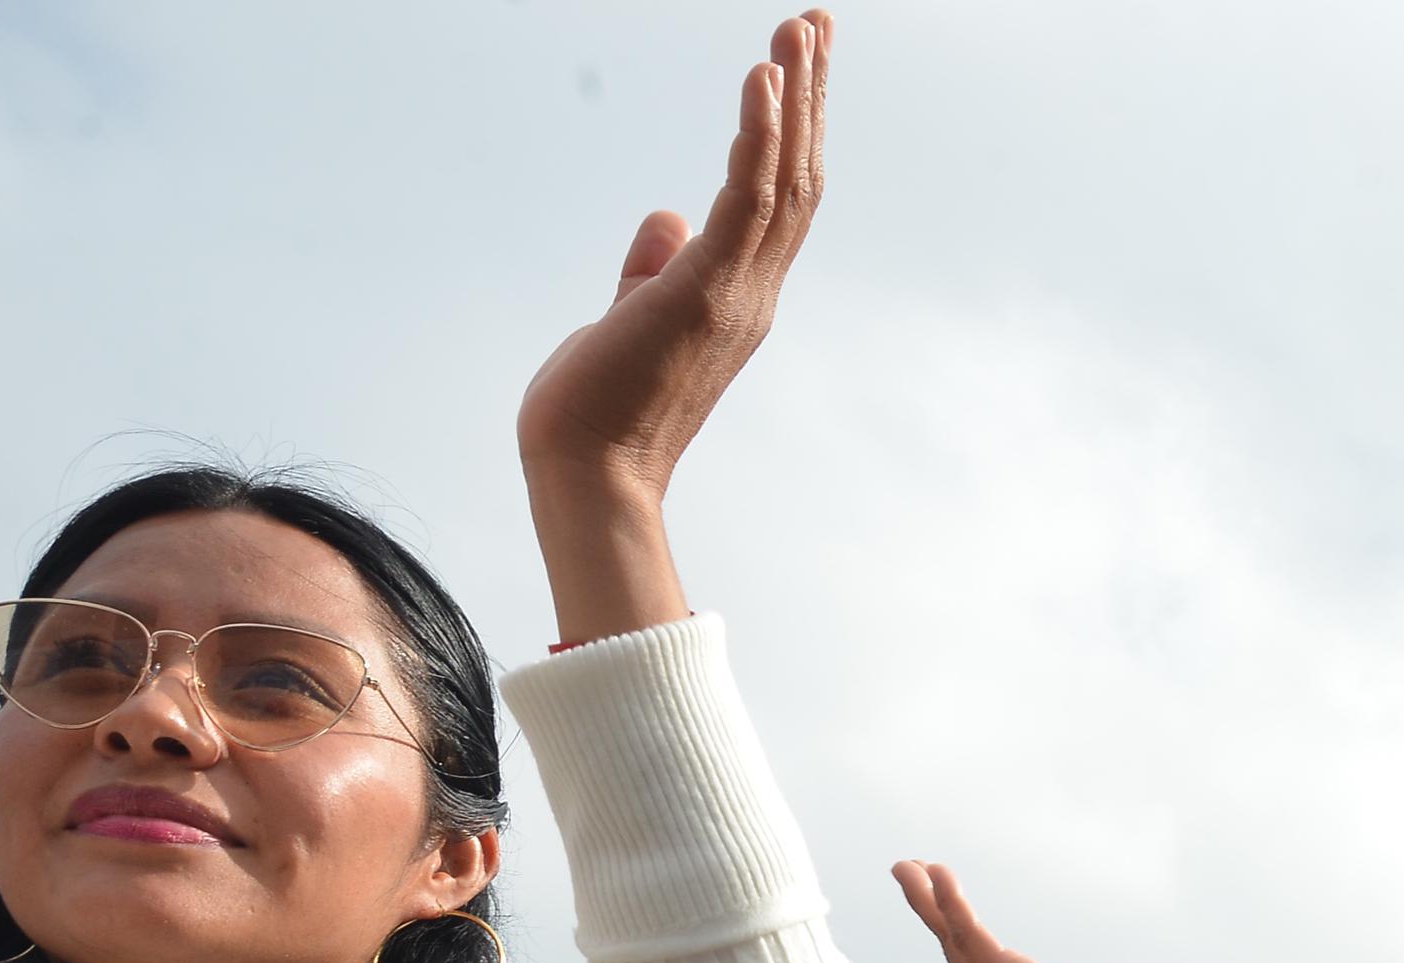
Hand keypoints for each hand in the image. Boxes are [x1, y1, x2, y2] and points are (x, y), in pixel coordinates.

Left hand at [516, 12, 830, 639]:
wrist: (587, 476)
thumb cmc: (599, 412)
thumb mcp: (626, 318)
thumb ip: (650, 268)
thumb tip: (666, 216)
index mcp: (738, 296)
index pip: (778, 199)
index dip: (792, 129)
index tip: (794, 63)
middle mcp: (754, 292)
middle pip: (797, 176)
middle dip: (809, 95)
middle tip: (816, 21)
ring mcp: (737, 294)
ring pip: (784, 179)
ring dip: (793, 98)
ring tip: (797, 30)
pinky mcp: (707, 292)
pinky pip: (746, 200)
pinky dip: (757, 136)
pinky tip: (760, 78)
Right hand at [896, 859, 1148, 962]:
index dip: (963, 948)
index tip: (955, 922)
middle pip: (952, 953)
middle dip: (932, 916)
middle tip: (913, 882)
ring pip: (948, 936)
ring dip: (924, 898)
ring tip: (906, 866)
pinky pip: (966, 929)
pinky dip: (949, 899)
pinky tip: (934, 871)